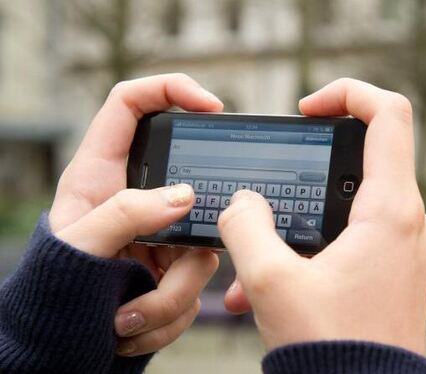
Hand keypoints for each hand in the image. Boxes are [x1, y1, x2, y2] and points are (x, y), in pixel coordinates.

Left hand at [49, 74, 220, 355]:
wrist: (61, 337)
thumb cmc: (55, 283)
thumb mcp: (79, 245)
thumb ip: (126, 214)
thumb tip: (183, 197)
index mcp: (103, 171)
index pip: (133, 104)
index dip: (172, 89)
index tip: (211, 106)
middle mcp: (141, 196)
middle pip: (191, 185)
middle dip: (192, 226)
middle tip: (179, 252)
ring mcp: (165, 233)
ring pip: (202, 248)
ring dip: (171, 293)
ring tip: (126, 316)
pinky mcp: (178, 268)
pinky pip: (197, 285)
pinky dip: (169, 314)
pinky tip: (131, 324)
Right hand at [219, 78, 425, 354]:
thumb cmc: (333, 350)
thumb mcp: (270, 283)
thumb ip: (246, 227)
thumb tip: (242, 203)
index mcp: (392, 211)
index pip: (388, 114)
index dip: (347, 94)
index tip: (308, 110)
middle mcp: (412, 224)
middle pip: (362, 162)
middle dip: (305, 180)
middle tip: (269, 199)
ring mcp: (409, 249)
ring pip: (350, 210)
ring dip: (302, 228)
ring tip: (258, 268)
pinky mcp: (400, 272)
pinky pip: (357, 243)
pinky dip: (317, 253)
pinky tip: (274, 290)